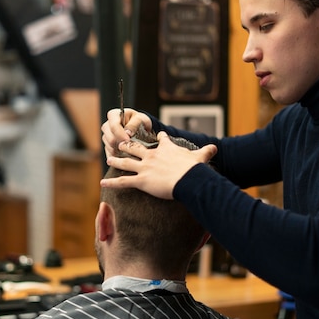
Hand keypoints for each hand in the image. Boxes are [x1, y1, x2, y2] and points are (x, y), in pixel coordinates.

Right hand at [101, 108, 151, 158]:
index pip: (113, 126)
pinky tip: (126, 155)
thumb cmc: (139, 121)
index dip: (120, 134)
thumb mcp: (140, 119)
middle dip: (121, 144)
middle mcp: (107, 125)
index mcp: (113, 115)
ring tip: (130, 149)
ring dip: (120, 150)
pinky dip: (118, 157)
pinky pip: (110, 154)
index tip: (128, 140)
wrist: (139, 128)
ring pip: (110, 147)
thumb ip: (134, 124)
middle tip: (131, 146)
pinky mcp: (107, 146)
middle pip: (110, 138)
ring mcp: (106, 136)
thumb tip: (127, 133)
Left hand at [101, 131, 216, 198]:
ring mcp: (144, 167)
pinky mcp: (141, 181)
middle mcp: (152, 156)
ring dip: (116, 161)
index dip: (161, 138)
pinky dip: (112, 183)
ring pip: (126, 163)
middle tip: (121, 144)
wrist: (188, 179)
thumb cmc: (194, 168)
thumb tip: (216, 147)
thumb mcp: (201, 156)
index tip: (160, 135)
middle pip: (137, 148)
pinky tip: (102, 183)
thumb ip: (206, 151)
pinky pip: (123, 182)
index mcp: (166, 149)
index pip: (163, 140)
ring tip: (109, 159)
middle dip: (128, 145)